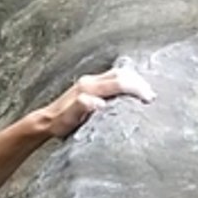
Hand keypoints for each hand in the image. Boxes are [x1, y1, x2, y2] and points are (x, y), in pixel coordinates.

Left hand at [39, 63, 155, 138]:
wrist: (45, 121)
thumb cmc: (58, 124)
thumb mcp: (67, 119)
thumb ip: (80, 108)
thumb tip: (97, 102)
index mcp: (88, 88)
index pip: (118, 83)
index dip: (135, 89)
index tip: (148, 99)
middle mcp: (90, 81)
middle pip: (121, 74)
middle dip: (139, 83)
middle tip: (152, 97)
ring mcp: (90, 81)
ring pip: (118, 73)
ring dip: (134, 80)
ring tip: (146, 93)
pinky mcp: (90, 85)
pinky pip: (113, 78)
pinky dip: (126, 81)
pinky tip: (131, 91)